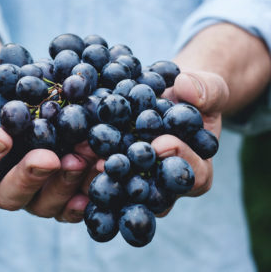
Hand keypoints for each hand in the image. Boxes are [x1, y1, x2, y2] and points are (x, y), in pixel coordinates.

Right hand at [0, 56, 97, 221]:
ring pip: (43, 202)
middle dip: (30, 177)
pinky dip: (85, 191)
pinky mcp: (55, 187)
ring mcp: (28, 190)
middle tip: (50, 157)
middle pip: (8, 195)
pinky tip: (99, 174)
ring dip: (65, 183)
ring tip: (85, 158)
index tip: (1, 137)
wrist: (9, 87)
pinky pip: (69, 201)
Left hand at [71, 70, 229, 217]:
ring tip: (84, 155)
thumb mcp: (209, 88)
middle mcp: (165, 184)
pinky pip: (103, 172)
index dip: (179, 161)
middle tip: (111, 163)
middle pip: (152, 192)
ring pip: (122, 188)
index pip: (193, 176)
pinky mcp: (116, 169)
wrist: (168, 95)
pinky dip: (86, 162)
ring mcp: (139, 179)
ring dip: (102, 174)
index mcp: (196, 170)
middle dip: (132, 177)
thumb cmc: (192, 97)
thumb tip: (186, 88)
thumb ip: (207, 90)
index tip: (162, 142)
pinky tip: (71, 149)